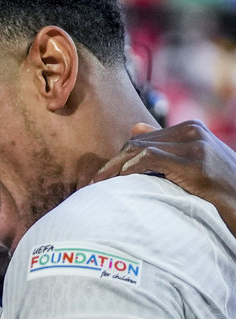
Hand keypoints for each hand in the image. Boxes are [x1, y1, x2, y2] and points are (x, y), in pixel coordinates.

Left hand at [94, 120, 235, 236]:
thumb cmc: (222, 190)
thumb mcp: (195, 163)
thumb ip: (166, 147)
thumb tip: (135, 128)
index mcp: (190, 129)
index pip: (142, 139)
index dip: (119, 157)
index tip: (102, 176)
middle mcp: (192, 131)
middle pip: (138, 143)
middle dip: (113, 162)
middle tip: (95, 182)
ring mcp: (195, 146)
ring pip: (140, 149)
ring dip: (115, 167)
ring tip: (100, 184)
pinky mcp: (195, 163)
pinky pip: (151, 159)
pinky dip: (131, 168)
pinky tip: (120, 181)